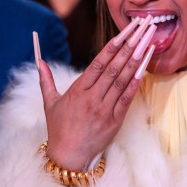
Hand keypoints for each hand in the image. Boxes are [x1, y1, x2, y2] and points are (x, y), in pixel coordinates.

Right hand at [38, 17, 155, 169]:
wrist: (68, 156)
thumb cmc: (59, 128)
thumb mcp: (49, 103)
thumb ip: (45, 80)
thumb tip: (38, 61)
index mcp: (77, 90)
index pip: (98, 63)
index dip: (113, 46)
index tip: (124, 33)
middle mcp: (92, 98)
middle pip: (114, 68)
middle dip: (130, 47)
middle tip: (142, 31)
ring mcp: (104, 109)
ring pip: (123, 81)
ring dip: (136, 61)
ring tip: (147, 44)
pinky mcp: (114, 121)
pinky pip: (127, 98)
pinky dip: (136, 83)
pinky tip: (144, 69)